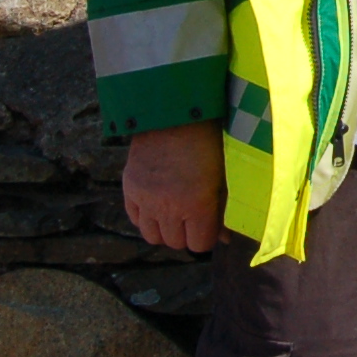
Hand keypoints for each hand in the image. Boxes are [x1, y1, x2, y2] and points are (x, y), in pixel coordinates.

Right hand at [121, 121, 224, 252]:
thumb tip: (227, 238)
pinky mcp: (129, 188)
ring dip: (165, 230)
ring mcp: (145, 200)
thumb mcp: (223, 174)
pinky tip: (157, 205)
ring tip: (175, 214)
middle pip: (175, 243)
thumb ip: (224, 207)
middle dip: (187, 234)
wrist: (176, 113)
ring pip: (152, 236)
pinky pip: (135, 219)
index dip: (207, 237)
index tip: (210, 225)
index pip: (199, 244)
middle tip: (194, 218)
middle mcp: (168, 208)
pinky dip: (145, 217)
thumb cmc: (209, 141)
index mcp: (197, 206)